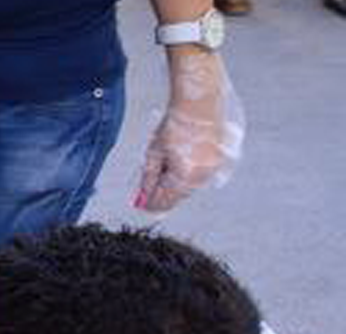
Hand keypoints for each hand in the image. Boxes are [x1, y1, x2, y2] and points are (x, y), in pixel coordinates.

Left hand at [136, 49, 243, 213]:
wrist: (199, 103)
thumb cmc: (177, 123)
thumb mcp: (154, 152)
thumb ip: (148, 177)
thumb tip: (143, 195)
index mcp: (184, 175)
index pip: (164, 201)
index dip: (150, 204)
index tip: (141, 203)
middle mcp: (202, 176)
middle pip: (177, 196)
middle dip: (162, 193)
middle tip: (149, 184)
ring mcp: (213, 169)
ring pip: (189, 187)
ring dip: (174, 183)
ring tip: (166, 163)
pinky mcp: (219, 161)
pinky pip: (199, 176)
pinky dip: (187, 174)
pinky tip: (179, 160)